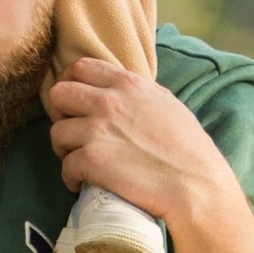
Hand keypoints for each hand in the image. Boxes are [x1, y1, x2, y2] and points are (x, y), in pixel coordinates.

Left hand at [46, 55, 225, 226]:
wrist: (196, 185)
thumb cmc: (188, 149)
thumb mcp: (166, 104)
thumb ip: (138, 93)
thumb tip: (119, 91)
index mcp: (128, 84)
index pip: (81, 67)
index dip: (70, 83)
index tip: (72, 102)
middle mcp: (109, 102)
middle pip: (60, 94)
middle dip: (60, 114)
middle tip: (71, 132)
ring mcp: (98, 130)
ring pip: (57, 132)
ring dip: (64, 149)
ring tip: (78, 161)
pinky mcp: (92, 160)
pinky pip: (65, 166)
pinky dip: (71, 178)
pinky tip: (82, 183)